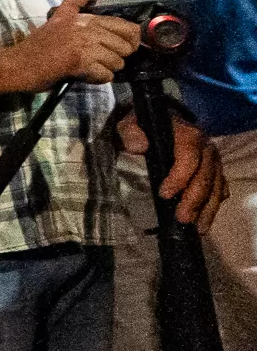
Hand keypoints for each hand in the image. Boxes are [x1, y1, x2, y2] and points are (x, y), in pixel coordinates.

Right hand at [12, 0, 138, 88]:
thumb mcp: (58, 18)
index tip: (119, 48)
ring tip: (89, 68)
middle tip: (99, 61)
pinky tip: (84, 75)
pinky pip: (105, 75)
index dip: (130, 41)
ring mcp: (83, 45)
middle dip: (116, 57)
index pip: (127, 27)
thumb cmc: (38, 46)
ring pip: (117, 62)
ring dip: (106, 69)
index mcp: (85, 18)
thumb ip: (77, 2)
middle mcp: (86, 28)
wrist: (16, 66)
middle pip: (125, 47)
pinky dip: (97, 79)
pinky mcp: (79, 62)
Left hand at [119, 112, 229, 226]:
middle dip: (195, 199)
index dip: (180, 177)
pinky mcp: (214, 170)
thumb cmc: (144, 126)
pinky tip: (205, 219)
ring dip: (208, 208)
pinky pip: (220, 188)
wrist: (160, 122)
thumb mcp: (130, 123)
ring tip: (198, 228)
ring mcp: (212, 160)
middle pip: (205, 176)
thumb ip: (130, 132)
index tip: (165, 194)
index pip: (189, 157)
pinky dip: (214, 204)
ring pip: (216, 185)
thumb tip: (138, 147)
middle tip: (182, 219)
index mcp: (188, 135)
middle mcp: (206, 148)